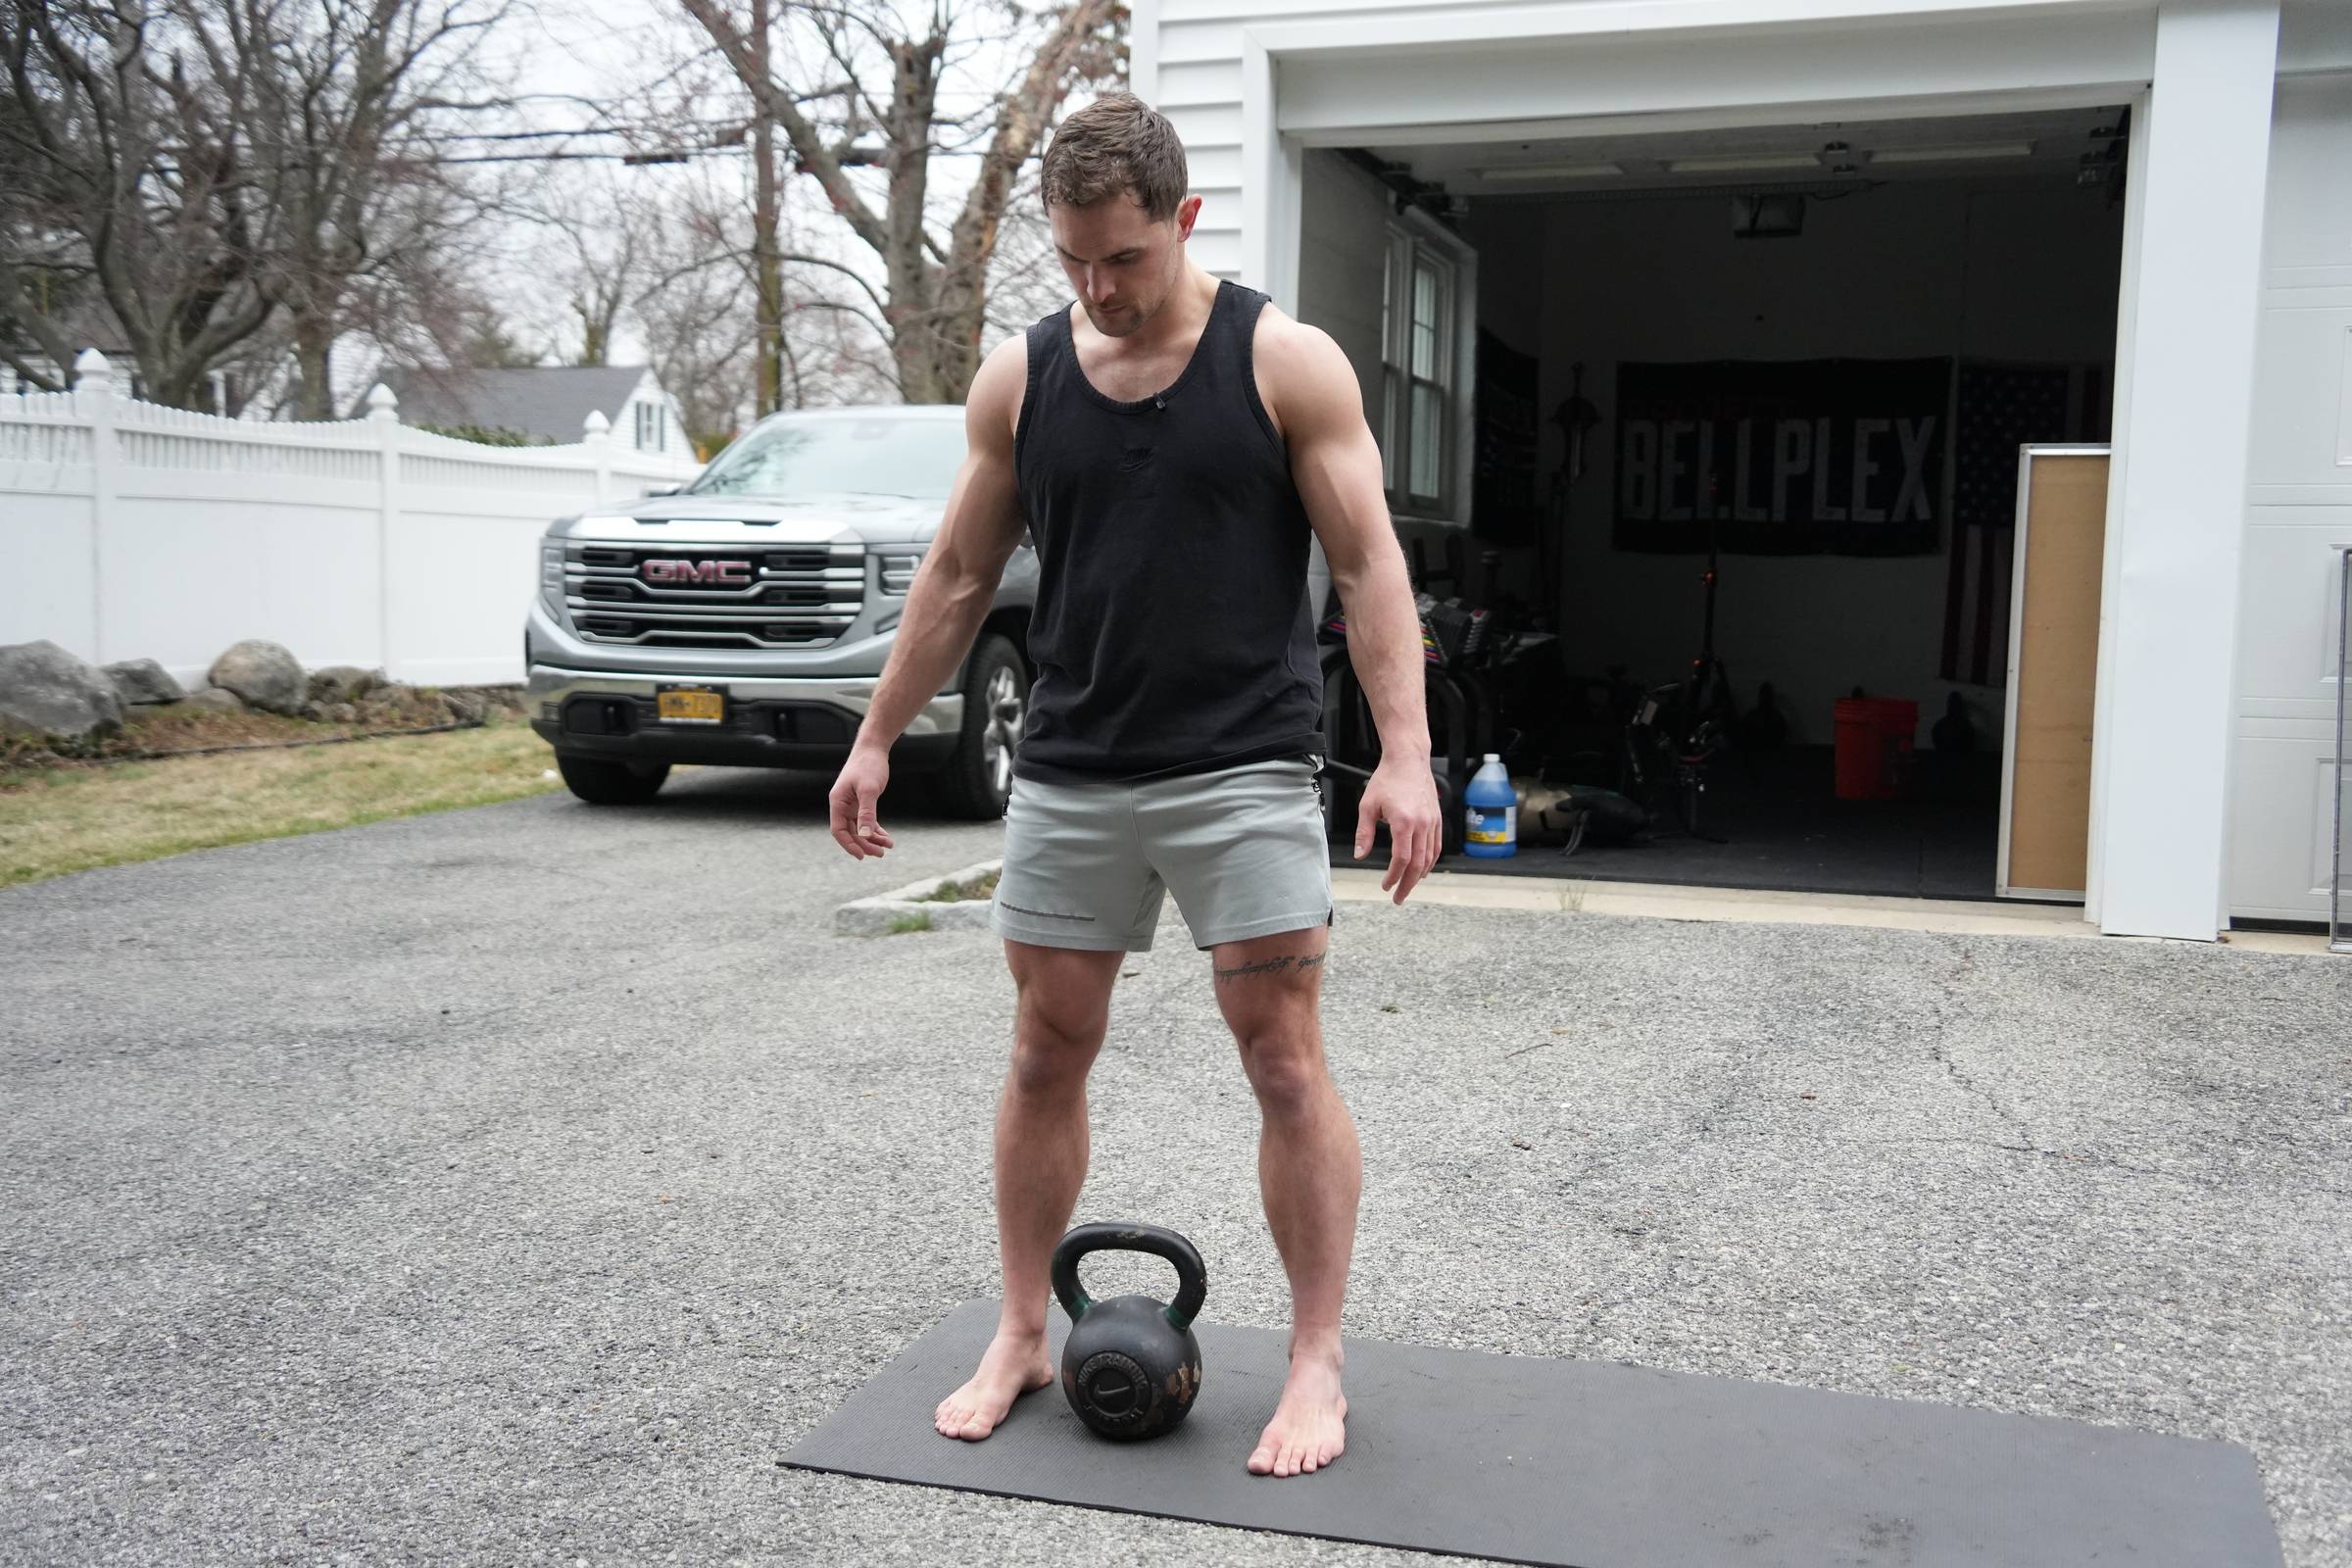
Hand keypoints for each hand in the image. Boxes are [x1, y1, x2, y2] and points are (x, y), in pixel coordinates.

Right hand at [828, 745, 895, 858]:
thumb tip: (865, 835)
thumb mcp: (868, 790)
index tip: (862, 856)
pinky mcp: (861, 803)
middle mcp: (842, 805)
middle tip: (881, 853)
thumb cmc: (868, 765)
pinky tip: (886, 838)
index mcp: (837, 802)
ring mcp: (851, 805)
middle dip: (865, 844)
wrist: (873, 749)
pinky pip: (867, 821)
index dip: (849, 844)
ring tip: (887, 847)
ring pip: (859, 828)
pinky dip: (876, 830)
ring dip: (872, 839)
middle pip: (850, 832)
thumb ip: (867, 813)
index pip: (838, 830)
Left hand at [1354, 755, 1440, 903]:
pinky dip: (1430, 862)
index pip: (1401, 859)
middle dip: (1407, 884)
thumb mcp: (1368, 806)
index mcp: (1404, 822)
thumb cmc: (1386, 780)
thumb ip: (1364, 833)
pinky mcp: (1437, 819)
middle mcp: (1422, 824)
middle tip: (1398, 898)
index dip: (1393, 876)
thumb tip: (1360, 856)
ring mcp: (1432, 822)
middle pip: (1418, 864)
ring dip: (1419, 876)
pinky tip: (1422, 870)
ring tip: (1407, 886)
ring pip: (1429, 857)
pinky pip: (1436, 846)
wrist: (1409, 760)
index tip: (1385, 886)